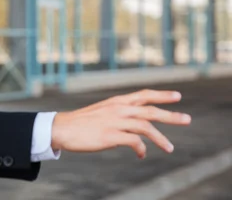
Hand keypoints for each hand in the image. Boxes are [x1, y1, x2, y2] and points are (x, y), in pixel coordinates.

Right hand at [51, 89, 190, 158]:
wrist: (62, 128)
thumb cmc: (82, 122)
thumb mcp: (102, 113)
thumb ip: (120, 117)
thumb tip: (134, 131)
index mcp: (117, 101)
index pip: (144, 94)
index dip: (161, 94)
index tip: (177, 96)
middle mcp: (118, 108)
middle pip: (150, 110)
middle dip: (171, 115)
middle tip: (187, 119)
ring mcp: (115, 121)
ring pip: (146, 126)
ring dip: (161, 138)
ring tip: (170, 148)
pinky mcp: (110, 135)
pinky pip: (134, 142)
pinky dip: (141, 149)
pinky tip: (142, 154)